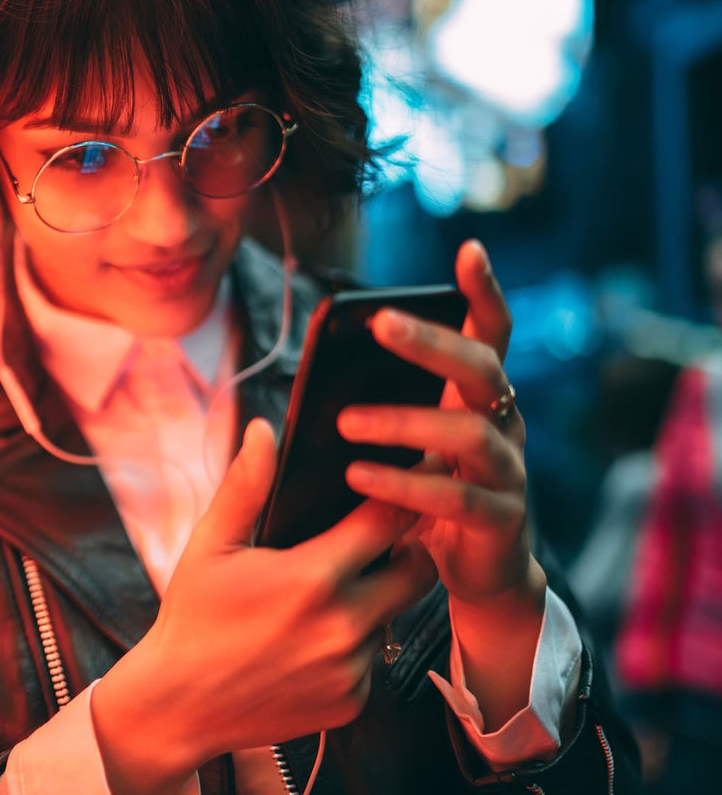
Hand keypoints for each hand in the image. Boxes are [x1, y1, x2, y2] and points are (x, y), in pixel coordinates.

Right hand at [92, 419, 435, 794]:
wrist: (178, 705)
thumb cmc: (191, 617)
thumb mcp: (210, 545)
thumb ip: (245, 486)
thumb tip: (263, 430)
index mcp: (313, 577)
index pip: (388, 521)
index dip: (404, 493)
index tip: (411, 476)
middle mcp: (344, 625)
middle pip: (418, 571)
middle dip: (409, 548)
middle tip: (384, 536)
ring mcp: (352, 669)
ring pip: (393, 618)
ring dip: (377, 599)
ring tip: (336, 590)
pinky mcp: (353, 702)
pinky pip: (374, 661)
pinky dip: (355, 644)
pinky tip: (314, 638)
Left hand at [336, 239, 546, 726]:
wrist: (468, 577)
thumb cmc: (423, 496)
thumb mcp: (403, 445)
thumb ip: (377, 407)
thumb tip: (319, 370)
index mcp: (477, 399)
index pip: (490, 334)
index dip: (484, 292)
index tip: (468, 248)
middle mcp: (503, 426)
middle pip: (482, 369)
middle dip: (432, 342)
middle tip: (380, 323)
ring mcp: (507, 473)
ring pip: (470, 431)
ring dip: (405, 420)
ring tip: (345, 422)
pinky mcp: (498, 522)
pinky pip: (456, 497)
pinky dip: (406, 484)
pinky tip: (360, 476)